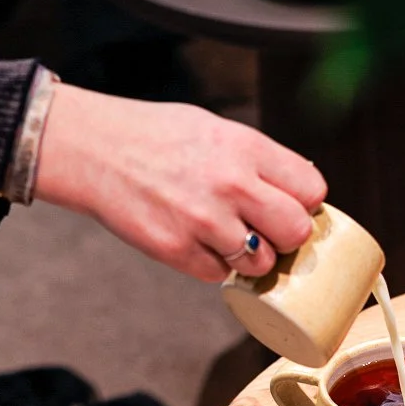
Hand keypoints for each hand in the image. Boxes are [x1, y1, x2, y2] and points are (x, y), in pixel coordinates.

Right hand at [35, 84, 326, 282]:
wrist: (93, 149)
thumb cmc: (156, 137)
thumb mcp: (216, 130)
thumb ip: (258, 161)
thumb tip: (302, 195)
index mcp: (245, 147)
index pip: (311, 191)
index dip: (304, 202)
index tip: (290, 204)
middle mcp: (231, 184)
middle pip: (296, 231)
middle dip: (286, 236)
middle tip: (267, 229)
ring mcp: (204, 221)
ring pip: (261, 262)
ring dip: (250, 257)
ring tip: (225, 235)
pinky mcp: (177, 250)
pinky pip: (220, 275)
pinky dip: (213, 265)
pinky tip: (196, 241)